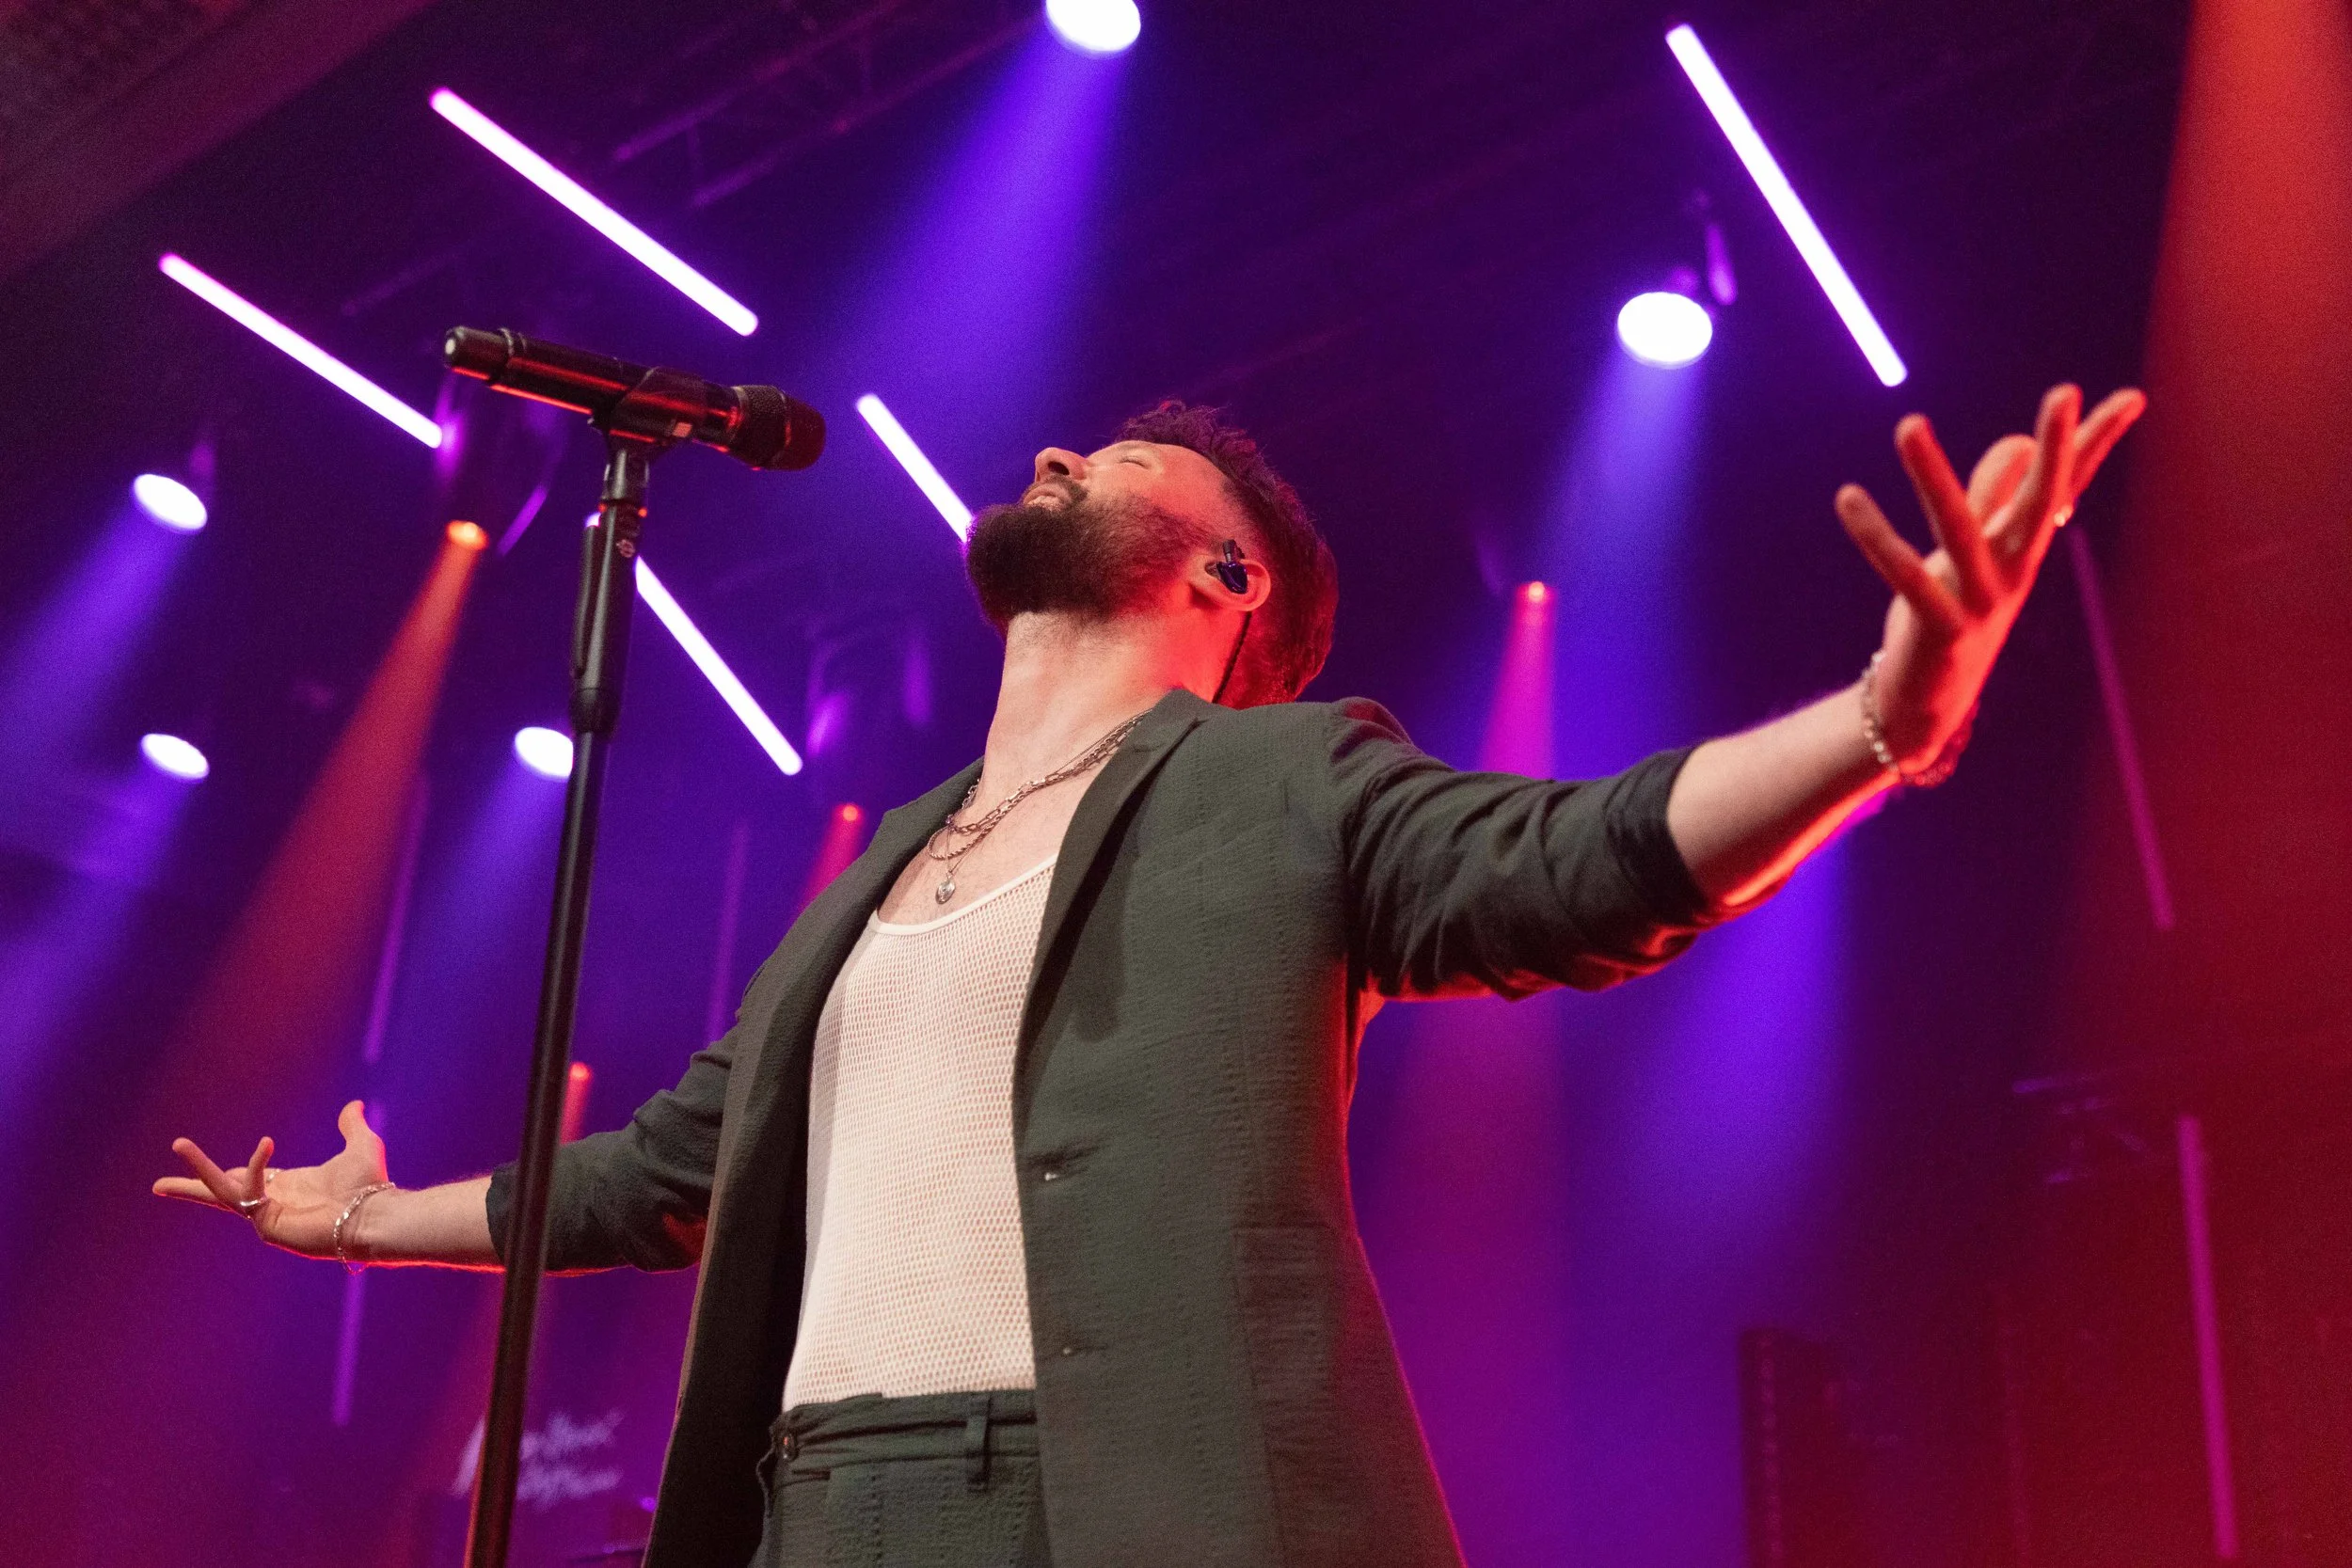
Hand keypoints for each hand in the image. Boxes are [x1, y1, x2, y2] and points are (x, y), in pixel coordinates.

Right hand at [152, 1100, 390, 1259]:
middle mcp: (273, 1202)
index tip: (211, 1165)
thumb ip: (352, 1126)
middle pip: (221, 1193)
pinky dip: (253, 1167)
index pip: (247, 1179)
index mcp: (288, 1187)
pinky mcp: (267, 1225)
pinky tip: (266, 1145)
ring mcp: (267, 1216)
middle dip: (190, 1186)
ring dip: (197, 1171)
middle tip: (157, 1186)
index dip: (229, 1170)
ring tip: (179, 1144)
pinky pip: (249, 1193)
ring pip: (222, 1192)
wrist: (377, 1216)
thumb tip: (355, 1104)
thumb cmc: (370, 1188)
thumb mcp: (361, 1147)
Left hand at [1835, 382, 2145, 766]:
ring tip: (1909, 423)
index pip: (2066, 487)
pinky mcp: (1939, 629)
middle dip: (2055, 449)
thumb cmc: (1952, 617)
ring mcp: (1978, 602)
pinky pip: (1906, 577)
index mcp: (2021, 549)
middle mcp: (2010, 572)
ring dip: (1932, 476)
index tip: (2134, 396)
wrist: (1927, 707)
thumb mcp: (1974, 553)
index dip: (2094, 444)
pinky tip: (1846, 497)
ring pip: (1959, 530)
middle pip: (2039, 503)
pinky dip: (1875, 538)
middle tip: (2064, 392)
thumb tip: (2018, 443)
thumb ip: (1991, 498)